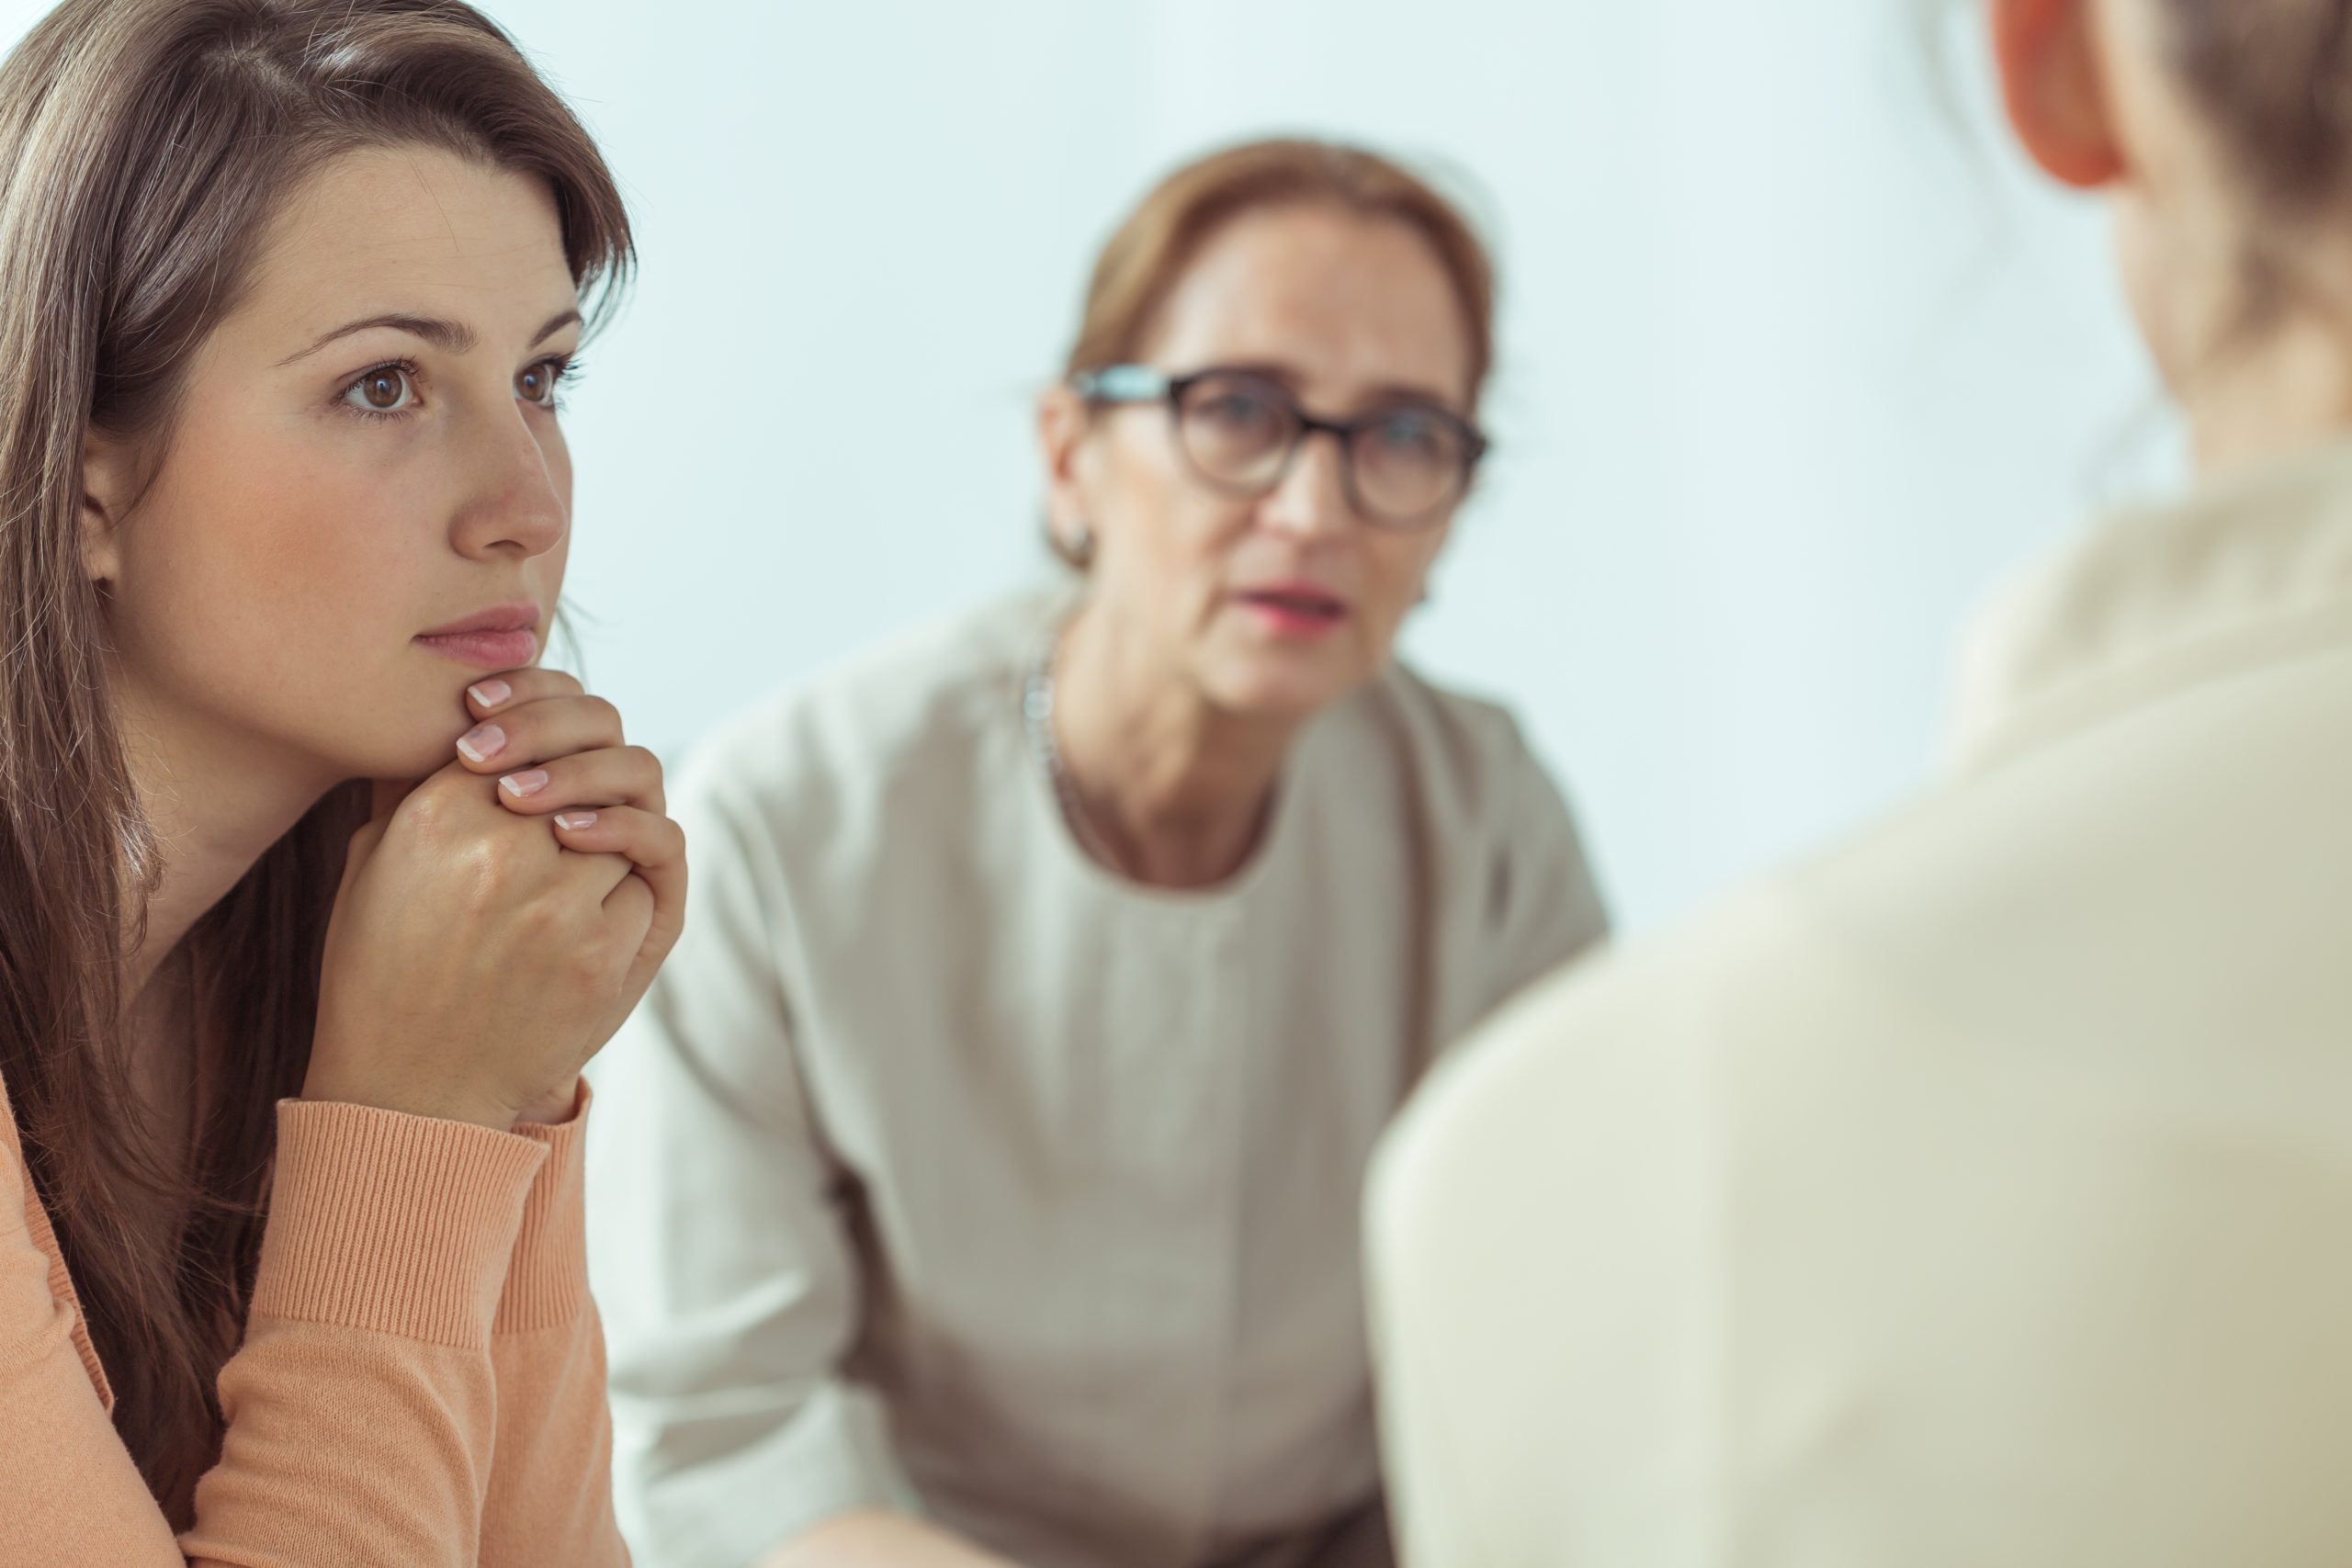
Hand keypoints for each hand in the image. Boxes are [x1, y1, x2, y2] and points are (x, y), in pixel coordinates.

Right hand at [305, 673, 685, 1129]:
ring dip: (614, 830)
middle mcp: (500, 849)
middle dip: (594, 767)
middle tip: (576, 793)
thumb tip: (471, 716)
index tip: (535, 750)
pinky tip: (600, 898)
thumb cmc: (380, 972)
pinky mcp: (605, 956)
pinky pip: (652, 880)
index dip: (546, 721)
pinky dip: (636, 881)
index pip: (528, 721)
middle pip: (596, 758)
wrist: (408, 1091)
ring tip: (580, 854)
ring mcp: (560, 903)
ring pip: (631, 817)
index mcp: (434, 816)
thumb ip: (415, 787)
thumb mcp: (369, 866)